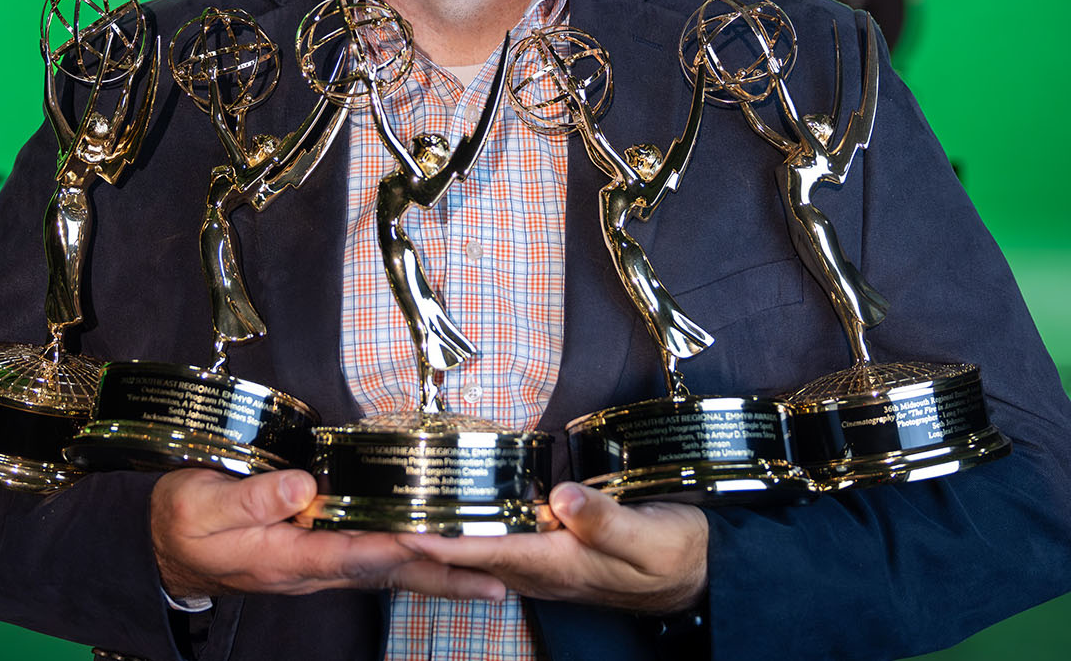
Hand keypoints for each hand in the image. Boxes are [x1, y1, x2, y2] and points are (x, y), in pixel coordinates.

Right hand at [150, 468, 506, 601]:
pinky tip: (444, 559)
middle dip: (441, 578)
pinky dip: (415, 564)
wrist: (168, 551)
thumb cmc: (184, 521)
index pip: (352, 553)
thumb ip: (251, 497)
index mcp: (285, 555)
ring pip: (389, 572)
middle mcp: (312, 567)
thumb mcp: (201, 504)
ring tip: (490, 578)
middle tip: (494, 582)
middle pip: (387, 574)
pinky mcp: (322, 556)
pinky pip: (378, 563)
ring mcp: (320, 565)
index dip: (396, 547)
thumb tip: (303, 486)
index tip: (438, 542)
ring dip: (439, 576)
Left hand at [397, 482, 708, 613]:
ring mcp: (541, 563)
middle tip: (374, 515)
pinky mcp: (547, 552)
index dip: (440, 539)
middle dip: (420, 538)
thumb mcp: (650, 536)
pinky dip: (463, 529)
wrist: (695, 574)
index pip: (485, 550)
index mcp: (558, 562)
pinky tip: (446, 512)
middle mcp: (540, 567)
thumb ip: (607, 519)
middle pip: (466, 553)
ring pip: (474, 549)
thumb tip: (563, 496)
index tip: (399, 527)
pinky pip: (492, 543)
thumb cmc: (675, 552)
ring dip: (435, 534)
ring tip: (394, 510)